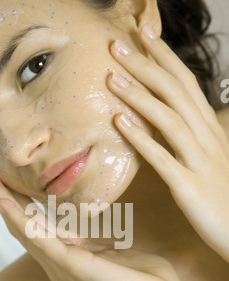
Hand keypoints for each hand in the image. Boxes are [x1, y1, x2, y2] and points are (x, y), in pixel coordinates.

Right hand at [0, 164, 195, 280]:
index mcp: (67, 260)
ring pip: (23, 228)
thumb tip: (85, 232)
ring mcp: (59, 266)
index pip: (35, 227)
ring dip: (2, 201)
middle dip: (1, 197)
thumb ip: (95, 243)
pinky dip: (18, 217)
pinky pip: (37, 237)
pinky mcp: (68, 265)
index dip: (18, 203)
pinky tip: (3, 201)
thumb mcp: (115, 253)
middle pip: (21, 225)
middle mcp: (56, 264)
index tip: (5, 181)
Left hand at [107, 26, 228, 262]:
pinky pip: (163, 159)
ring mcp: (199, 162)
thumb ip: (191, 135)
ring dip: (140, 96)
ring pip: (170, 120)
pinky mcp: (189, 188)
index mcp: (210, 129)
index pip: (187, 84)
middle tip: (117, 45)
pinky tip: (120, 122)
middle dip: (146, 66)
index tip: (143, 36)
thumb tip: (168, 115)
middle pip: (176, 94)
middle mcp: (207, 138)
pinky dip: (141, 138)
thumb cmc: (221, 194)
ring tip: (112, 78)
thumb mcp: (209, 156)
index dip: (165, 58)